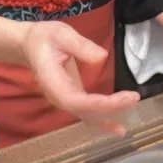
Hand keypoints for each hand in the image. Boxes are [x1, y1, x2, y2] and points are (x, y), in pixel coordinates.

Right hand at [23, 21, 140, 135]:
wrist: (29, 46)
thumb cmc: (43, 38)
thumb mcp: (60, 34)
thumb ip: (80, 45)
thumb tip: (102, 57)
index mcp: (52, 82)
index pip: (77, 101)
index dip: (100, 104)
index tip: (123, 98)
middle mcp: (59, 97)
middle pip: (85, 112)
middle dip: (111, 108)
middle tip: (133, 98)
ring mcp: (66, 100)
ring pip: (88, 116)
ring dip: (111, 115)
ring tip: (132, 106)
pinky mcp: (74, 99)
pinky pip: (89, 114)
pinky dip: (104, 122)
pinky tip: (119, 129)